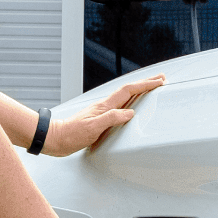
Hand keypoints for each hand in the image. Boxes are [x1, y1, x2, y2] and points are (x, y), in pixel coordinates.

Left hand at [40, 75, 165, 156]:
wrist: (56, 139)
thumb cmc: (72, 135)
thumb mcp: (93, 128)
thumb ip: (111, 118)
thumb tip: (130, 113)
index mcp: (105, 106)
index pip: (128, 91)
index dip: (144, 85)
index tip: (159, 82)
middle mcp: (105, 106)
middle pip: (128, 90)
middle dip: (145, 83)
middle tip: (161, 79)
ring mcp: (102, 111)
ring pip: (125, 97)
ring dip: (140, 91)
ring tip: (151, 88)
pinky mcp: (100, 119)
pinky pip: (121, 107)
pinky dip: (131, 102)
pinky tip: (133, 106)